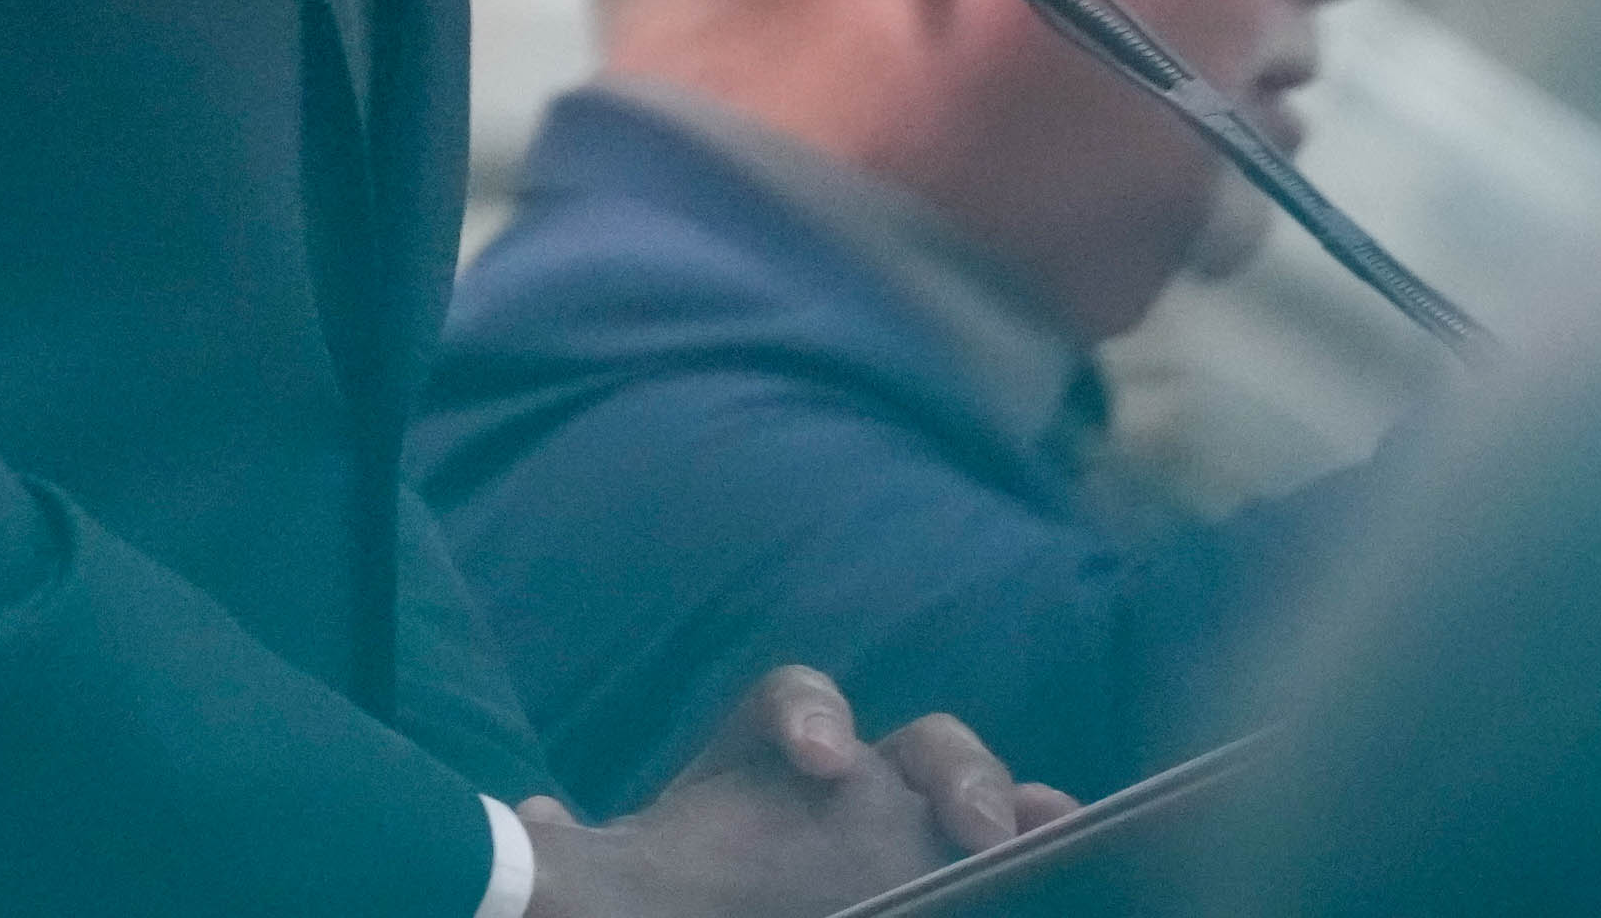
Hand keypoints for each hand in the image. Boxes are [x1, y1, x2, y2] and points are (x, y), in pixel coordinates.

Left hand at [517, 666, 1074, 915]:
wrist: (678, 901)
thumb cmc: (648, 893)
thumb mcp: (605, 878)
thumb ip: (576, 851)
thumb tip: (532, 818)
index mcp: (752, 765)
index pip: (791, 703)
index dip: (815, 718)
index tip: (821, 764)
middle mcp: (840, 784)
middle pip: (908, 747)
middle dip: (950, 770)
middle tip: (973, 827)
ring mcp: (895, 824)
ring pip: (960, 786)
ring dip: (1000, 799)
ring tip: (1039, 827)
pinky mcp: (934, 863)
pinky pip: (991, 838)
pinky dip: (1028, 822)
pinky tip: (1067, 833)